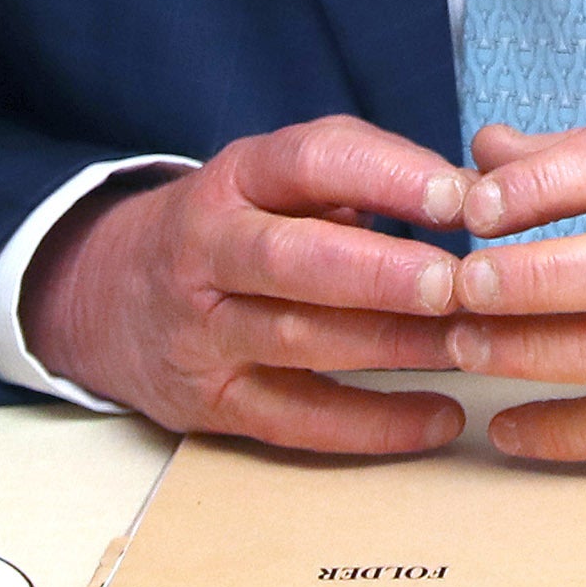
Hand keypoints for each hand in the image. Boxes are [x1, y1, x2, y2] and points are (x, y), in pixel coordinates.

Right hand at [19, 117, 473, 451]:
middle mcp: (207, 251)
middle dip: (380, 272)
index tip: (463, 197)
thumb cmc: (239, 225)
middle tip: (456, 282)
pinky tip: (439, 419)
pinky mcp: (208, 404)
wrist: (103, 297)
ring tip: (471, 343)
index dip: (389, 176)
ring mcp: (201, 332)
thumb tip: (481, 191)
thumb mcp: (281, 179)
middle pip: (292, 258)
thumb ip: (369, 173)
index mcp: (237, 179)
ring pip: (297, 340)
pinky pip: (294, 420)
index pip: (310, 161)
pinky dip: (371, 425)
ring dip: (391, 346)